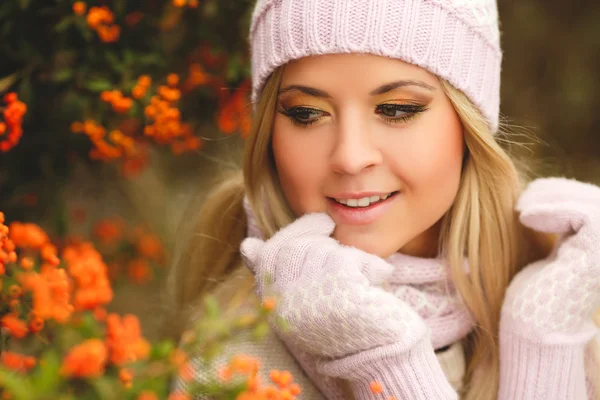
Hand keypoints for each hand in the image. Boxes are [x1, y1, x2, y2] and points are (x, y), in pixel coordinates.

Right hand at [240, 213, 428, 358]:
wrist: (382, 355)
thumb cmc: (346, 325)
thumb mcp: (308, 301)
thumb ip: (283, 274)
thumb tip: (247, 245)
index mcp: (275, 309)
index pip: (269, 257)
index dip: (295, 232)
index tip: (321, 221)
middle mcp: (285, 307)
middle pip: (294, 250)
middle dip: (323, 241)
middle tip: (342, 248)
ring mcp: (309, 300)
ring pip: (322, 252)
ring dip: (348, 255)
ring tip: (364, 276)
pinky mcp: (336, 295)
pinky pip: (346, 259)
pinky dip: (367, 262)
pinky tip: (379, 274)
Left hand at [501, 178, 599, 339]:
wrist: (530, 328)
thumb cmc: (533, 294)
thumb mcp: (549, 252)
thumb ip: (559, 227)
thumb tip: (543, 191)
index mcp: (599, 246)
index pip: (592, 202)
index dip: (563, 191)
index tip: (528, 197)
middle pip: (595, 198)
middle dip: (558, 190)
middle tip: (523, 198)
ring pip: (592, 202)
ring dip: (552, 197)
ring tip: (522, 209)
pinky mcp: (595, 257)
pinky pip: (583, 215)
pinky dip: (552, 210)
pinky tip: (526, 219)